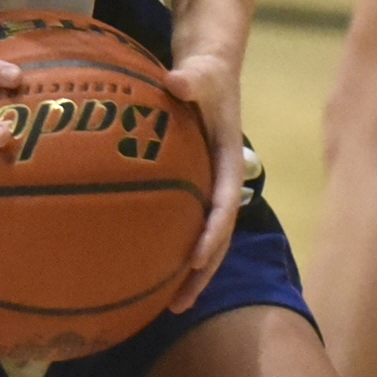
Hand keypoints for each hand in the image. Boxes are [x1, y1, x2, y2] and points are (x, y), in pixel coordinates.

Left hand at [159, 50, 244, 311]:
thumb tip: (177, 82)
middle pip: (218, 235)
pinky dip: (174, 247)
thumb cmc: (205, 73)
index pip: (224, 204)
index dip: (213, 233)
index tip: (196, 259)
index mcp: (228, 161)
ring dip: (191, 272)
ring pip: (204, 237)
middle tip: (180, 302)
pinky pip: (185, 223)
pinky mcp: (192, 187)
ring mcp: (207, 187)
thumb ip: (192, 79)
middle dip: (203, 272)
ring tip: (169, 305)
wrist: (211, 71)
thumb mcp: (202, 72)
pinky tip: (148, 270)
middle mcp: (221, 181)